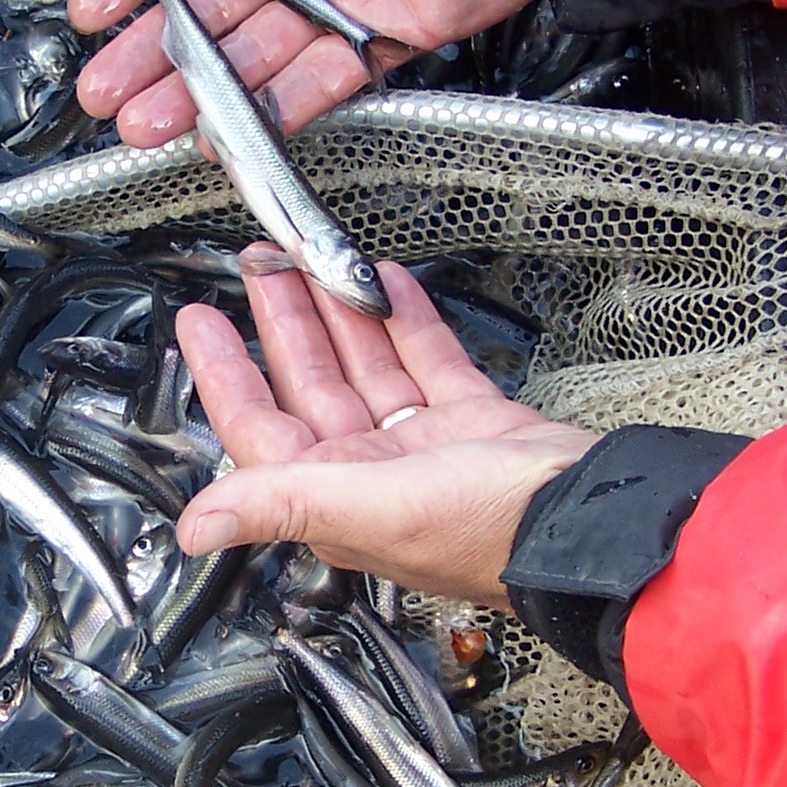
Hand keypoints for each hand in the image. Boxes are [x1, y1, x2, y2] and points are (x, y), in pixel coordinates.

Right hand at [69, 0, 541, 148]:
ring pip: (251, 52)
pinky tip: (229, 130)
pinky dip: (274, 110)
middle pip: (207, 6)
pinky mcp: (386, 32)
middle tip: (102, 86)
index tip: (96, 4)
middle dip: (151, 51)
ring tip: (143, 121)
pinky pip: (319, 80)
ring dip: (196, 90)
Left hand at [175, 257, 593, 607]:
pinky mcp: (472, 422)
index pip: (260, 427)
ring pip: (365, 365)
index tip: (199, 321)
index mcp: (336, 496)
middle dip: (283, 322)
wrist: (593, 519)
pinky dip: (407, 321)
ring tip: (314, 256)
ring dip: (339, 311)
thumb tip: (192, 528)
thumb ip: (282, 504)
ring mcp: (423, 445)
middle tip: (261, 263)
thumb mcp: (373, 509)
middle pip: (309, 385)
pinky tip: (388, 282)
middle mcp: (371, 472)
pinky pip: (427, 361)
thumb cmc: (491, 530)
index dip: (225, 374)